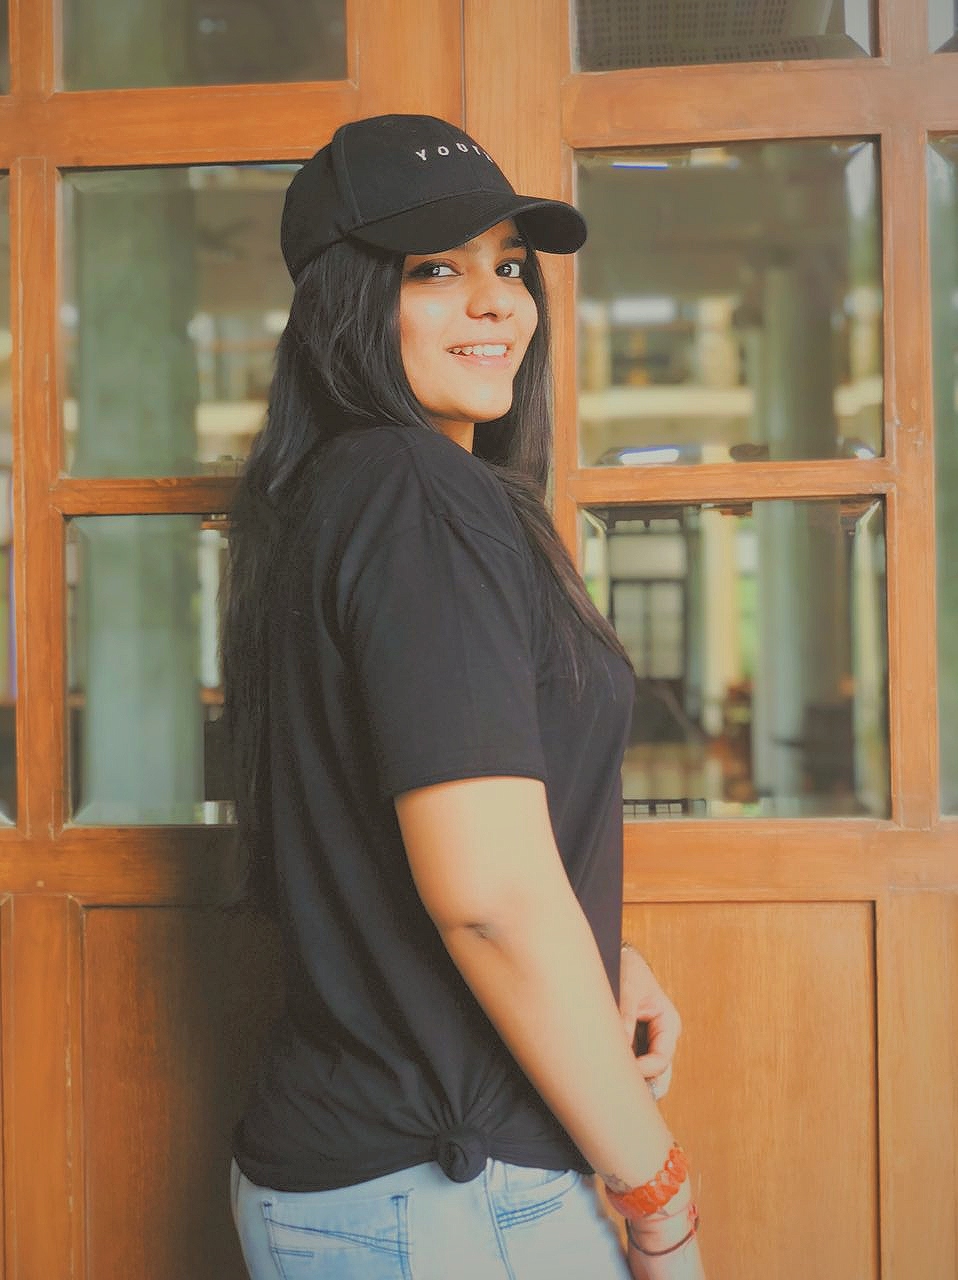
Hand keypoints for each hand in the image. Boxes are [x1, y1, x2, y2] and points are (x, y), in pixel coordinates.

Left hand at [619, 943, 680, 1097]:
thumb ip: (626, 1013)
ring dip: (629, 1082)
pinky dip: (621, 1073)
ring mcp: (648, 1043)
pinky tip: (604, 1078)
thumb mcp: (628, 986)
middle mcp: (661, 1038)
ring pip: (644, 1076)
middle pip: (657, 1076)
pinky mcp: (633, 1045)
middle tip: (615, 1096)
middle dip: (639, 1087)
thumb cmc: (627, 969)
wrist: (618, 958)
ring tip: (607, 1089)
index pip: (661, 1060)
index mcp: (668, 1024)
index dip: (642, 1071)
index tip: (620, 1072)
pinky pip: (631, 1066)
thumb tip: (622, 1043)